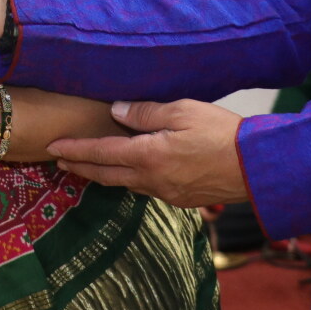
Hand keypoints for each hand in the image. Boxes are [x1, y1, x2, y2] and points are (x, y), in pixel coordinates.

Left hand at [48, 100, 248, 208]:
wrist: (257, 167)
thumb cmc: (222, 133)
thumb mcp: (182, 110)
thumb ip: (146, 112)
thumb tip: (117, 111)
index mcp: (148, 155)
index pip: (101, 152)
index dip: (75, 150)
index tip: (53, 148)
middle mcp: (152, 179)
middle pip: (106, 175)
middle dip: (80, 167)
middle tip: (59, 161)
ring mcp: (166, 193)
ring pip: (125, 184)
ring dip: (103, 175)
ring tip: (88, 166)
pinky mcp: (181, 199)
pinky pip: (146, 189)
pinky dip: (129, 180)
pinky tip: (129, 172)